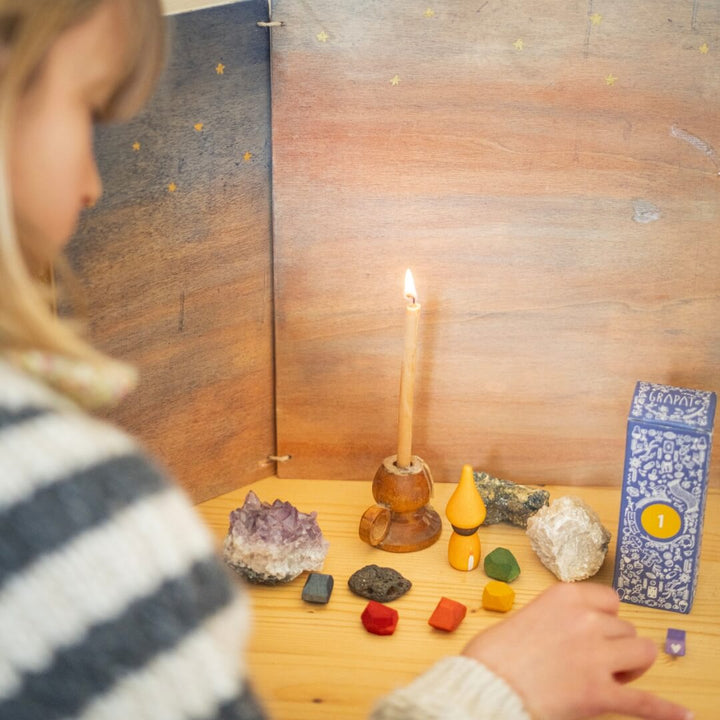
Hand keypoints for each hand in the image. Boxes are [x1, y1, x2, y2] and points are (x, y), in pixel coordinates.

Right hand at [462, 582, 691, 719]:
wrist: (485, 685)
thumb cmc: (494, 653)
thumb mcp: (526, 617)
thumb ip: (556, 620)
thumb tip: (571, 637)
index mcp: (566, 596)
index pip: (610, 600)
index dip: (605, 619)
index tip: (593, 632)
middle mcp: (587, 619)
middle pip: (626, 628)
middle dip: (616, 645)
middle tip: (594, 663)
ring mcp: (597, 656)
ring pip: (642, 653)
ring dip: (631, 666)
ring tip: (612, 680)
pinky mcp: (601, 694)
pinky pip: (645, 702)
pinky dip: (665, 710)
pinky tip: (683, 715)